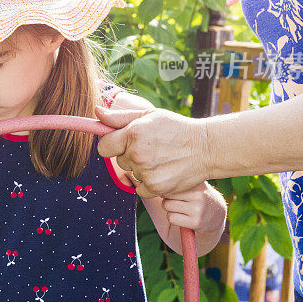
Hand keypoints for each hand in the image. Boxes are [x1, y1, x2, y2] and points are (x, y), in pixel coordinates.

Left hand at [95, 106, 211, 197]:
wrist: (206, 149)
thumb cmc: (176, 128)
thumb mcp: (149, 116)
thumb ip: (120, 117)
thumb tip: (96, 112)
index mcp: (133, 134)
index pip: (103, 147)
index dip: (111, 145)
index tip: (122, 143)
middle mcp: (137, 154)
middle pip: (119, 161)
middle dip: (130, 155)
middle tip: (151, 148)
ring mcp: (146, 173)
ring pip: (131, 174)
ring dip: (141, 169)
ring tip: (161, 159)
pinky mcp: (155, 188)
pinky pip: (140, 189)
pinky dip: (149, 183)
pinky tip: (163, 172)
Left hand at [161, 181, 225, 235]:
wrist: (217, 215)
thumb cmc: (198, 196)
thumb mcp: (195, 184)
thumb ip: (179, 178)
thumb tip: (155, 176)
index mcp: (197, 183)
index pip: (170, 182)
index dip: (167, 187)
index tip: (171, 189)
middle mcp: (199, 195)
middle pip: (166, 194)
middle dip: (167, 198)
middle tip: (178, 201)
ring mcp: (198, 209)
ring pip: (167, 206)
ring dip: (169, 209)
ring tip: (181, 208)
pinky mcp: (196, 222)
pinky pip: (171, 218)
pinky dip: (173, 218)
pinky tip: (183, 217)